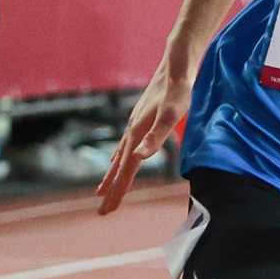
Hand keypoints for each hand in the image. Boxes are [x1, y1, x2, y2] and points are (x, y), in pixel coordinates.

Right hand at [97, 60, 188, 214]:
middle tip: (102, 211)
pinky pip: (124, 146)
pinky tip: (116, 159)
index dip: (117, 192)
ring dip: (112, 176)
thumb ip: (156, 137)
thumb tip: (140, 157)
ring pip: (119, 158)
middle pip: (119, 168)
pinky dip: (118, 158)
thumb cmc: (177, 92)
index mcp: (137, 136)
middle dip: (111, 190)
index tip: (106, 211)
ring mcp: (133, 126)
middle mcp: (131, 133)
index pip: (125, 172)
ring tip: (102, 190)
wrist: (174, 67)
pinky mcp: (139, 120)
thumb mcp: (171, 115)